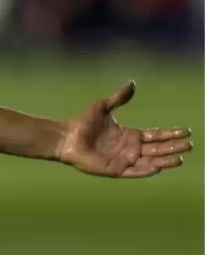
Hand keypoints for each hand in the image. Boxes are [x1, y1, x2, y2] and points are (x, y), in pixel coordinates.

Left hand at [57, 81, 192, 177]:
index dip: (170, 133)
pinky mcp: (115, 170)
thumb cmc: (82, 122)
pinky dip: (146, 170)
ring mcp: (124, 160)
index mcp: (129, 135)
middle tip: (190, 145)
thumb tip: (132, 83)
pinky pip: (134, 171)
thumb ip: (118, 97)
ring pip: (149, 161)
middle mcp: (130, 148)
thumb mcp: (102, 107)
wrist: (65, 137)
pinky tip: (158, 167)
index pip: (155, 135)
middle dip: (173, 147)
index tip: (186, 131)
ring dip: (164, 161)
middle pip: (157, 148)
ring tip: (179, 159)